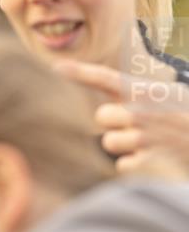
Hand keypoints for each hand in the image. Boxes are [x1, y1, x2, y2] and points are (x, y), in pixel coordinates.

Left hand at [56, 60, 188, 178]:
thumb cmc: (188, 120)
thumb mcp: (170, 99)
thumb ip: (138, 97)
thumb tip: (108, 106)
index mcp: (148, 93)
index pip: (108, 78)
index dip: (80, 72)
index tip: (56, 66)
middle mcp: (142, 112)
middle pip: (102, 116)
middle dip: (116, 123)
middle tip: (141, 126)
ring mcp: (144, 137)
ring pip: (110, 143)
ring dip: (127, 146)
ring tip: (153, 144)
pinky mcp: (148, 162)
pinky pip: (123, 165)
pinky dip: (137, 165)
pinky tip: (158, 159)